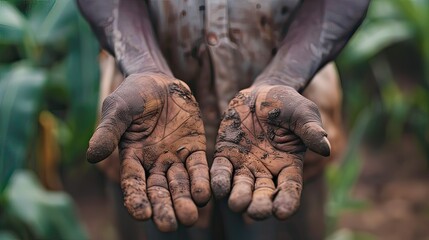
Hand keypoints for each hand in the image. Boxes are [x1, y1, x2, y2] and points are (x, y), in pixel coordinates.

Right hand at [87, 73, 209, 231]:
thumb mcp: (117, 108)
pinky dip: (201, 181)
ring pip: (180, 184)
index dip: (137, 199)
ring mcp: (174, 156)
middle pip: (158, 191)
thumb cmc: (133, 94)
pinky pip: (198, 167)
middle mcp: (153, 162)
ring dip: (185, 200)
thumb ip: (108, 131)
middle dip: (164, 208)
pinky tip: (205, 194)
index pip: (133, 184)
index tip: (142, 214)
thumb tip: (92, 156)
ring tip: (190, 217)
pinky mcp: (193, 148)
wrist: (159, 80)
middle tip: (170, 225)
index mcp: (132, 157)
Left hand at [210, 85, 329, 219]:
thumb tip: (325, 148)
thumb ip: (311, 130)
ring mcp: (245, 164)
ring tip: (237, 203)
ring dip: (239, 197)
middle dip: (260, 205)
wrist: (261, 92)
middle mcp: (266, 170)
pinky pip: (222, 171)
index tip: (282, 213)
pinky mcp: (226, 154)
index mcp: (288, 165)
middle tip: (256, 211)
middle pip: (264, 194)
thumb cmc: (287, 104)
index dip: (287, 202)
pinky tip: (218, 188)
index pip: (290, 189)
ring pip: (241, 187)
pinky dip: (219, 180)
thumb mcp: (303, 113)